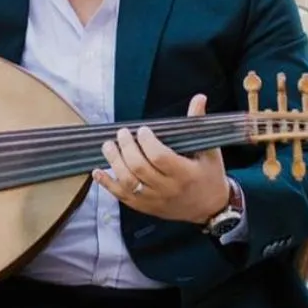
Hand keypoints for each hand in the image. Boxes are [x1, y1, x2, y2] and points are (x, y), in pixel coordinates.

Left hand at [93, 93, 230, 225]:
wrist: (210, 209)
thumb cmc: (210, 176)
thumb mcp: (210, 150)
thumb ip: (198, 124)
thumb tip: (199, 98)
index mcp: (185, 174)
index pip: (160, 157)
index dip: (147, 142)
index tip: (142, 130)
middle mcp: (168, 189)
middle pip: (140, 168)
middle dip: (127, 148)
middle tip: (122, 134)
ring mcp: (155, 200)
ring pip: (128, 183)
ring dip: (114, 163)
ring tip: (108, 146)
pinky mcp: (145, 207)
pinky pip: (122, 197)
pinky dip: (107, 184)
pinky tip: (97, 171)